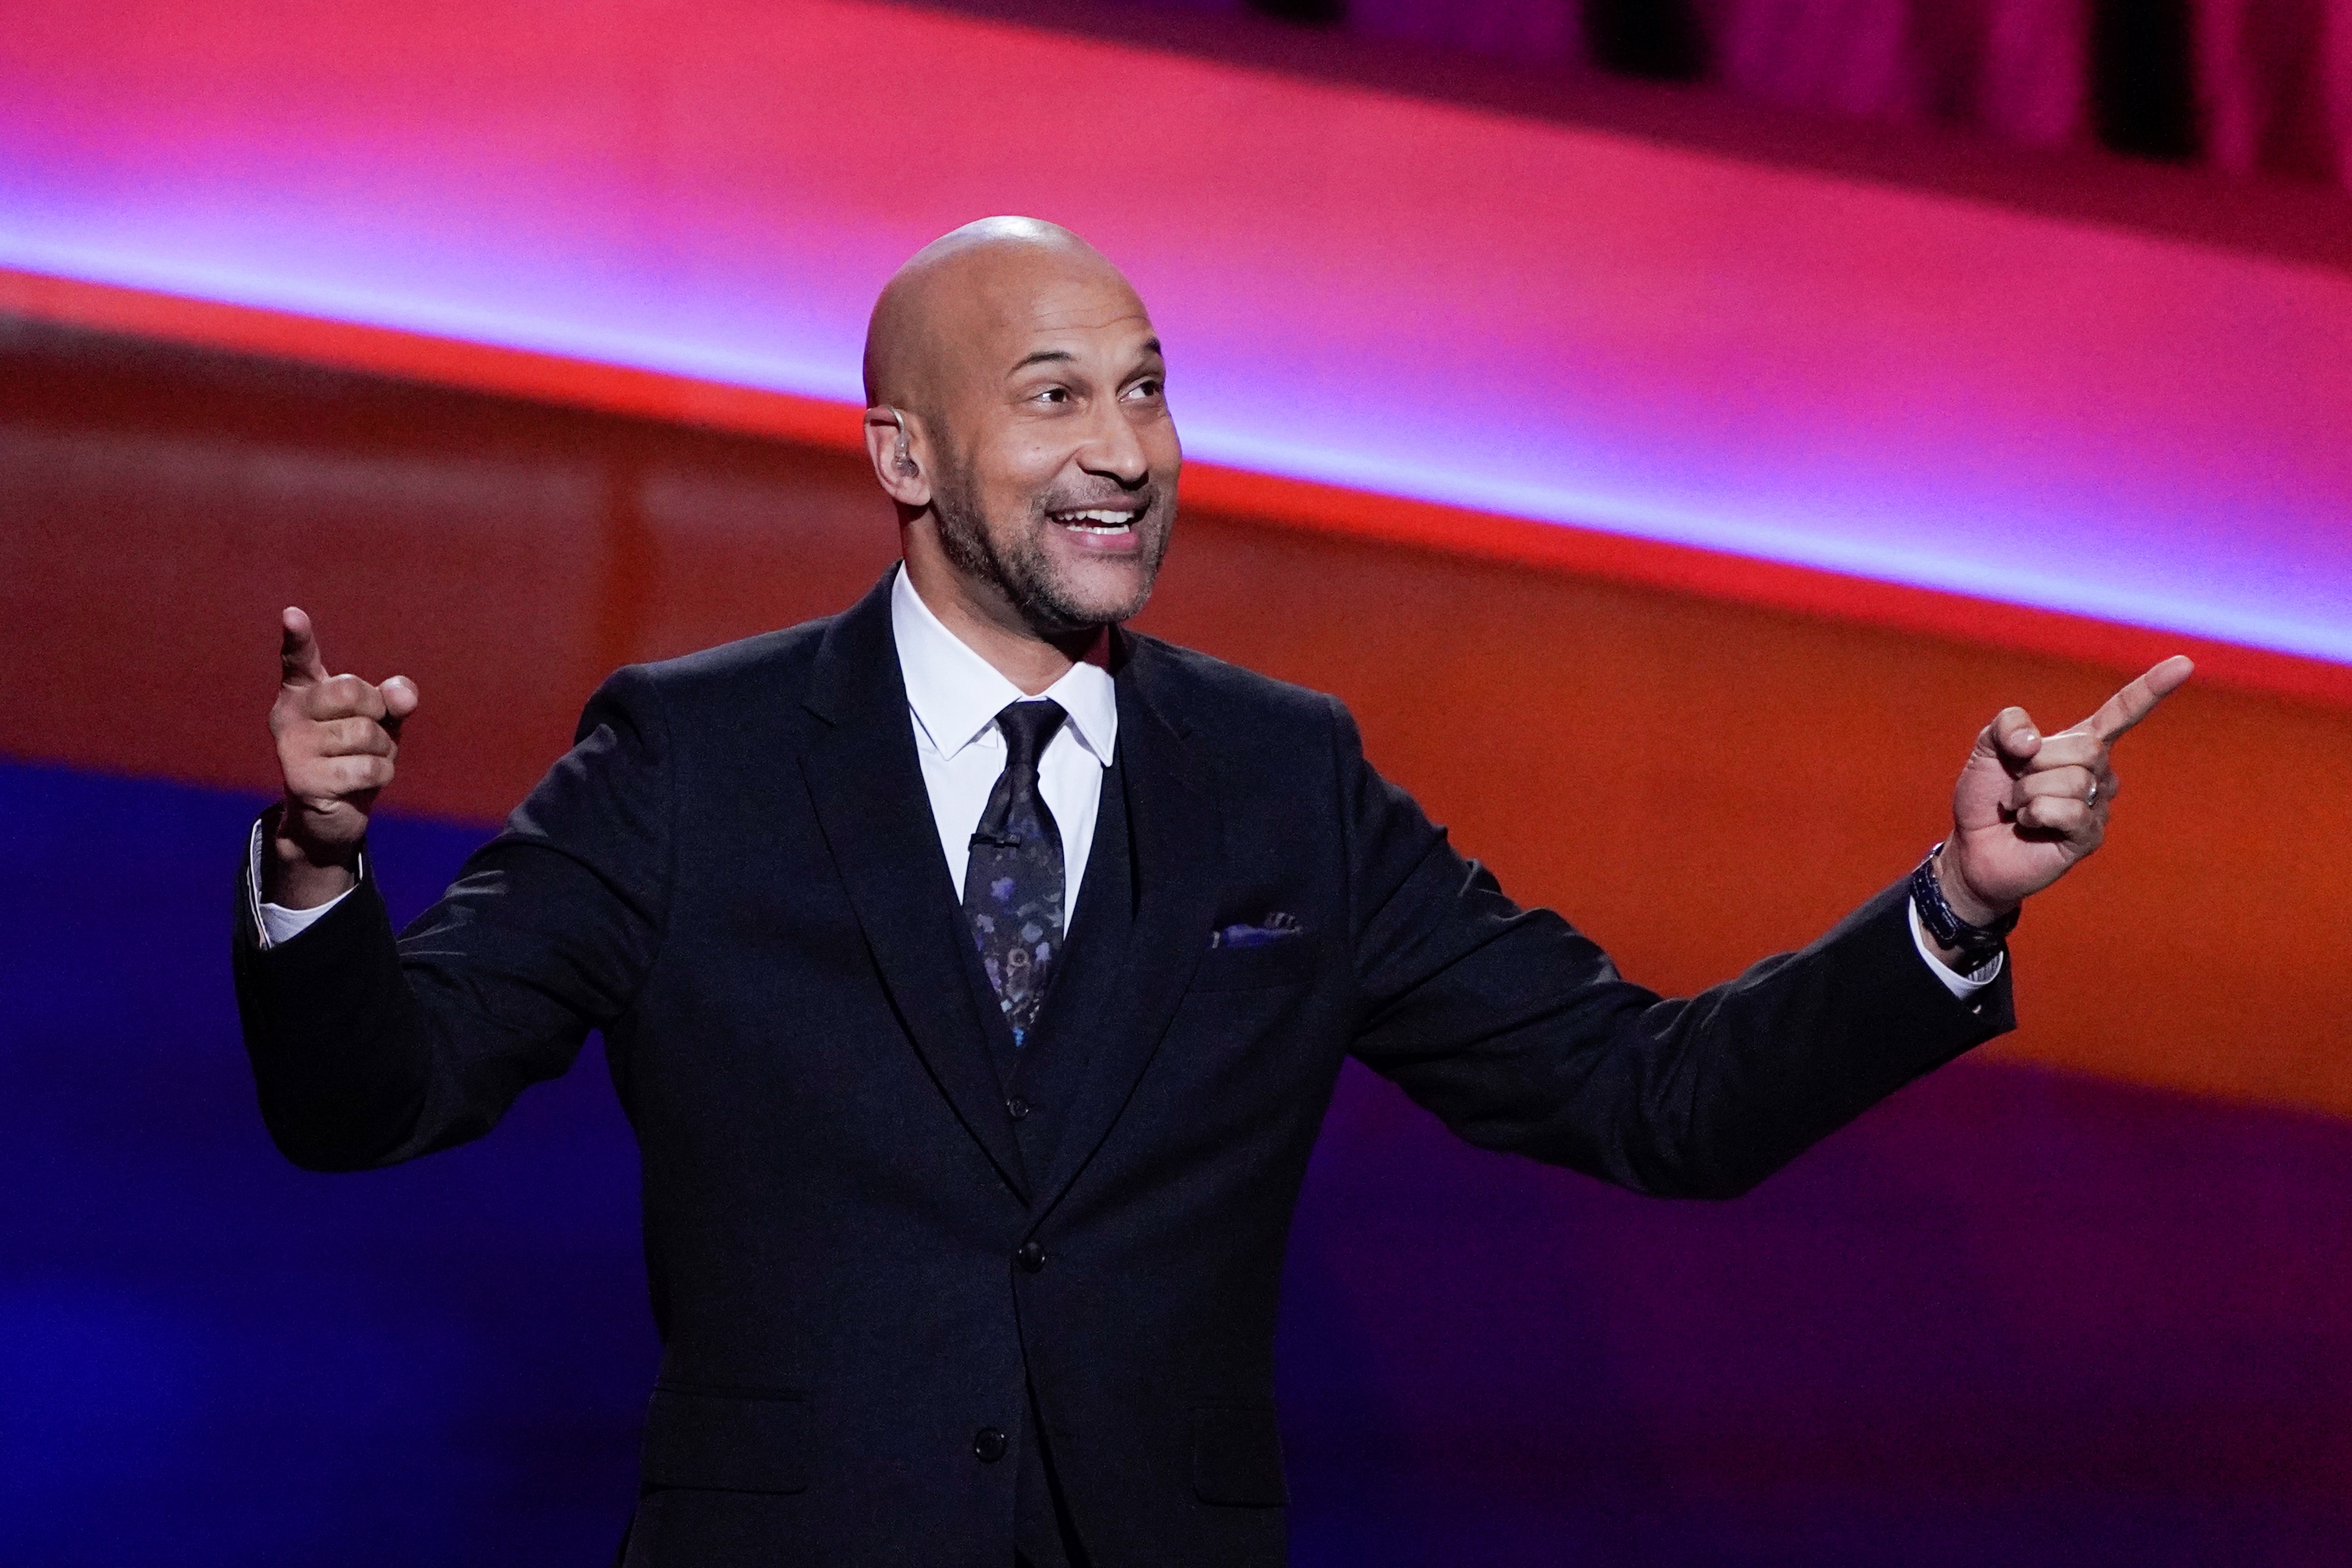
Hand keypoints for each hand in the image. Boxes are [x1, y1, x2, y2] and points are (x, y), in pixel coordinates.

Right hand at [266, 608, 418, 907]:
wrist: (331, 815)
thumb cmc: (354, 757)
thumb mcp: (380, 723)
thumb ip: (394, 701)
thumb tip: (401, 692)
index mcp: (303, 691)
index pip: (299, 658)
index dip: (298, 637)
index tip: (293, 614)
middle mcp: (289, 713)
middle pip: (351, 690)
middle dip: (376, 714)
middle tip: (367, 735)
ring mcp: (291, 746)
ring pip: (365, 732)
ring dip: (380, 751)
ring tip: (360, 762)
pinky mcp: (302, 779)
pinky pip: (367, 767)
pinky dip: (378, 775)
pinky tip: (360, 782)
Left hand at [1938, 655, 2194, 926]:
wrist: (1972, 848)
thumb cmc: (1986, 796)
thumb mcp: (1987, 747)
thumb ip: (2007, 725)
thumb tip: (2033, 741)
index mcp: (2079, 743)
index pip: (2122, 712)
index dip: (2151, 689)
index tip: (2185, 663)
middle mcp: (2098, 772)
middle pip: (2087, 748)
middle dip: (2036, 762)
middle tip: (2016, 782)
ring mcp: (2098, 806)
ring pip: (2075, 781)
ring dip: (2028, 791)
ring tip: (2018, 807)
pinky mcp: (2089, 837)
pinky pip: (2069, 811)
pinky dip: (2035, 813)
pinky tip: (2028, 824)